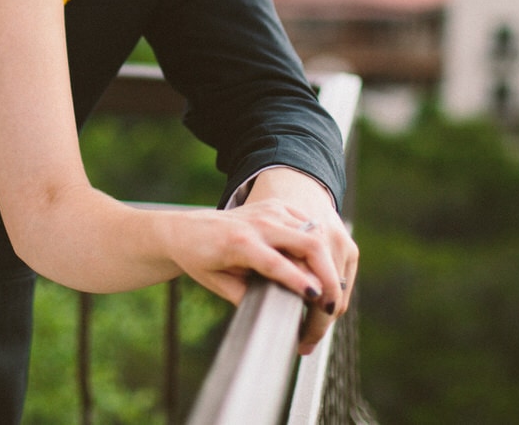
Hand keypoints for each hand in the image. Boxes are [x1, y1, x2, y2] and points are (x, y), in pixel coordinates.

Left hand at [159, 198, 343, 351]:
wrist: (185, 229)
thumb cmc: (199, 259)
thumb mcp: (216, 283)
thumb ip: (243, 295)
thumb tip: (273, 312)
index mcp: (239, 242)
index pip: (276, 263)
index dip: (299, 282)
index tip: (317, 300)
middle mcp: (258, 223)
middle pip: (308, 243)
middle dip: (328, 275)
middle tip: (333, 304)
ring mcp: (270, 211)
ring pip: (315, 233)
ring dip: (329, 264)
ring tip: (332, 292)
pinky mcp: (278, 207)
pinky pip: (310, 223)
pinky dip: (322, 246)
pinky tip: (324, 268)